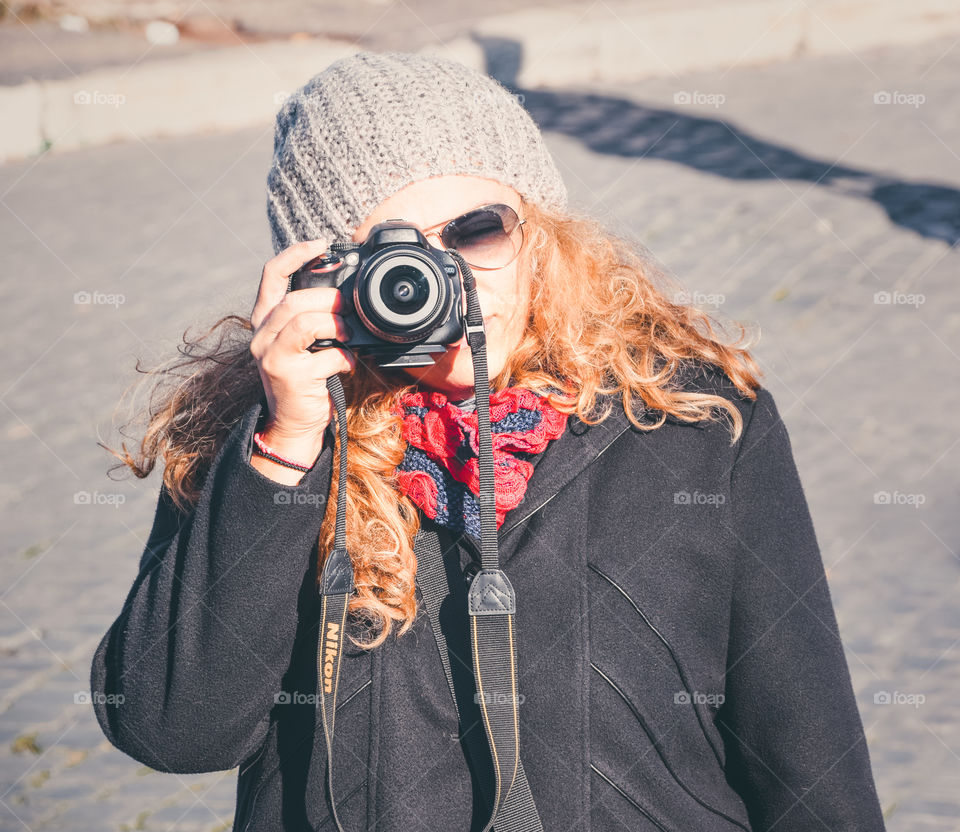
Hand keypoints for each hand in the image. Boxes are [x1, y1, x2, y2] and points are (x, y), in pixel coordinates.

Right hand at [248, 240, 356, 477]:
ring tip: (350, 334)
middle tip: (350, 307)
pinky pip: (325, 355)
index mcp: (264, 321)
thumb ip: (313, 319)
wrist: (294, 426)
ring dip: (337, 325)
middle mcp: (261, 336)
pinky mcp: (288, 376)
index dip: (294, 253)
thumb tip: (347, 297)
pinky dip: (345, 358)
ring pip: (305, 321)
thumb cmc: (305, 381)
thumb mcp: (303, 344)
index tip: (320, 243)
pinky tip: (348, 365)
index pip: (271, 275)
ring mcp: (271, 356)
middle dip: (329, 298)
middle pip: (295, 299)